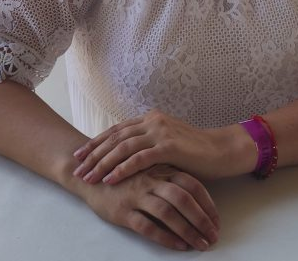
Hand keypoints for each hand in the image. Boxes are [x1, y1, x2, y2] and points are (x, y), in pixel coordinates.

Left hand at [73, 109, 250, 184]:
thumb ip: (148, 144)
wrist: (220, 150)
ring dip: (103, 163)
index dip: (96, 142)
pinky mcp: (168, 146)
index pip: (116, 130)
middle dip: (93, 153)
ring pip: (123, 147)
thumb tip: (126, 155)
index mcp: (150, 119)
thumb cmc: (194, 151)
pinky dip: (122, 168)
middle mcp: (152, 121)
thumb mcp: (167, 143)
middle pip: (115, 137)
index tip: (79, 155)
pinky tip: (110, 179)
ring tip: (88, 176)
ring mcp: (160, 131)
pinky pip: (139, 158)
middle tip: (76, 167)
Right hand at [79, 163, 219, 251]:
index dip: (207, 202)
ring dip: (188, 230)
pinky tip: (178, 246)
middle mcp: (151, 180)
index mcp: (161, 169)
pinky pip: (147, 226)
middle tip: (214, 236)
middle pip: (183, 198)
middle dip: (202, 219)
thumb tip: (197, 195)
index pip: (191, 183)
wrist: (90, 174)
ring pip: (168, 212)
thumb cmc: (125, 174)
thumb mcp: (150, 169)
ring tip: (200, 244)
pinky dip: (165, 237)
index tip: (217, 220)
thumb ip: (170, 176)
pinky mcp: (123, 211)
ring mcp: (137, 195)